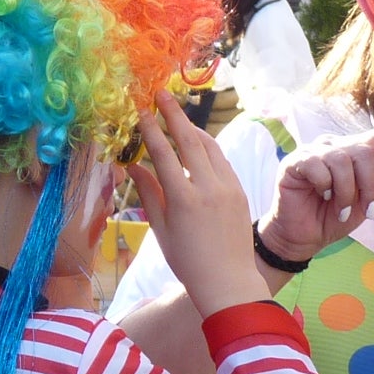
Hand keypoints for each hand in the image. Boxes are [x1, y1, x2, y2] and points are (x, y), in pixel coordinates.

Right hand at [127, 95, 271, 316]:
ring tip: (178, 116)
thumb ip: (148, 194)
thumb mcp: (161, 230)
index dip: (150, 129)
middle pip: (189, 140)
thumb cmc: (187, 261)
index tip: (141, 110)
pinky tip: (198, 143)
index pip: (163, 154)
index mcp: (183, 200)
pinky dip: (208, 148)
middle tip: (162, 93)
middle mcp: (207, 188)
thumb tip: (133, 166)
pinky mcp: (240, 191)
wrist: (228, 280)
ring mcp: (227, 188)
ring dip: (193, 128)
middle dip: (174, 114)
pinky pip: (223, 161)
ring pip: (209, 146)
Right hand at [260, 121, 373, 262]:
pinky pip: (317, 166)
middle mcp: (335, 148)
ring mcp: (314, 152)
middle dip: (370, 184)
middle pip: (363, 152)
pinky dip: (325, 186)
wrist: (303, 239)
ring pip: (342, 160)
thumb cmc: (333, 217)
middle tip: (370, 209)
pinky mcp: (295, 162)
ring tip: (342, 210)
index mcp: (353, 154)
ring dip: (346, 191)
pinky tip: (321, 196)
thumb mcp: (367, 201)